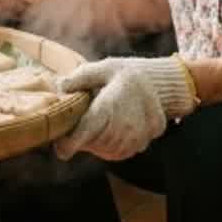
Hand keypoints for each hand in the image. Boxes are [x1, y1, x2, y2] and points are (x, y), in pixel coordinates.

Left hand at [55, 56, 197, 161]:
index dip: (70, 144)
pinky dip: (112, 147)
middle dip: (82, 139)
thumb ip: (81, 78)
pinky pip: (121, 153)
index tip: (61, 149)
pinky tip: (111, 132)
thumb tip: (59, 86)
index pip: (86, 132)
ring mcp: (137, 136)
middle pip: (94, 144)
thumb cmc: (127, 73)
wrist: (161, 81)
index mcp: (111, 104)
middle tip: (79, 127)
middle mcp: (125, 124)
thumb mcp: (104, 68)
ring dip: (97, 144)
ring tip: (98, 126)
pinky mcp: (145, 142)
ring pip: (107, 151)